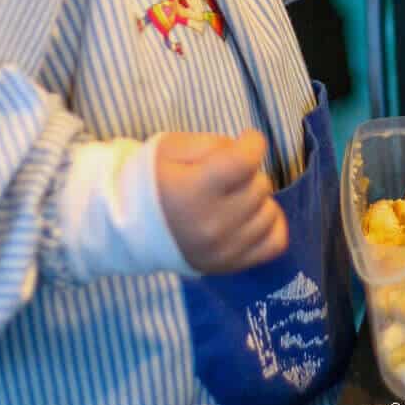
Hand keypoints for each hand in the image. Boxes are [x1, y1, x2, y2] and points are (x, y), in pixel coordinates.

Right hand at [156, 128, 287, 273]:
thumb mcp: (172, 148)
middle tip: (228, 173)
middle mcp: (212, 225)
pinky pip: (274, 242)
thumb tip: (244, 152)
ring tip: (235, 195)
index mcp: (194, 191)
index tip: (246, 139)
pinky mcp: (230, 265)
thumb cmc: (153, 181)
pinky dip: (270, 224)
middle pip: (260, 185)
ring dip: (257, 198)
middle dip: (249, 171)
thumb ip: (212, 144)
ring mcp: (223, 250)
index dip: (252, 142)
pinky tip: (252, 215)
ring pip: (269, 212)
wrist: (130, 228)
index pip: (246, 160)